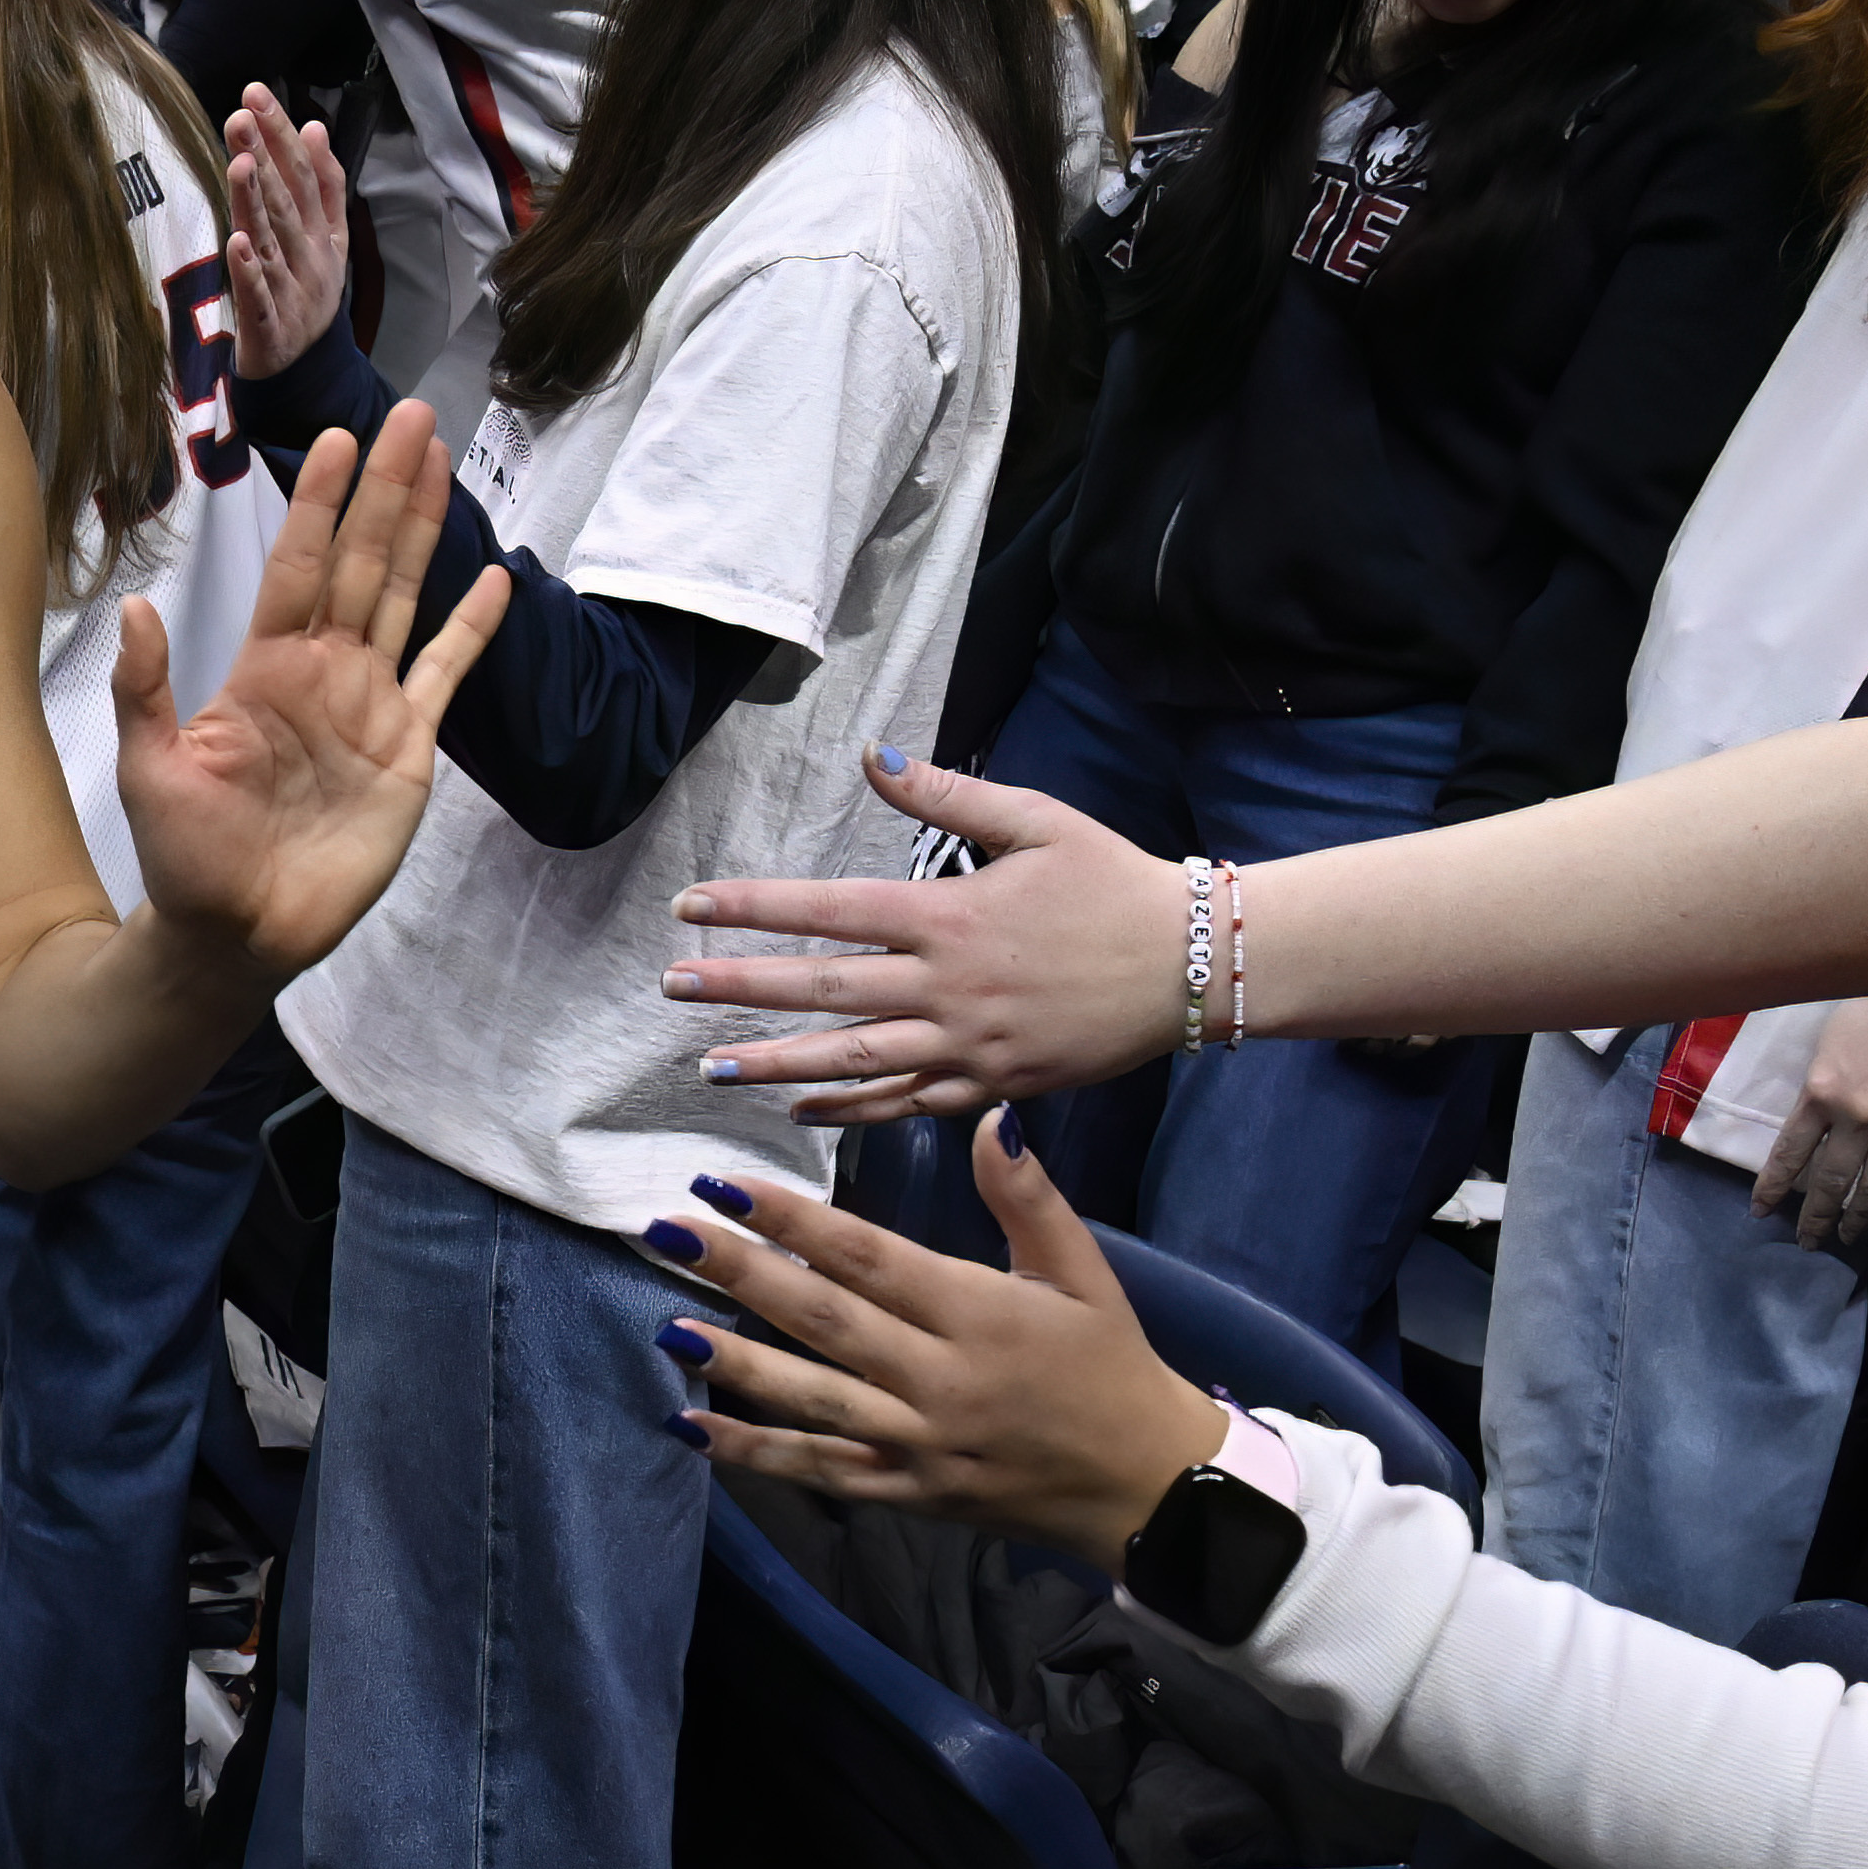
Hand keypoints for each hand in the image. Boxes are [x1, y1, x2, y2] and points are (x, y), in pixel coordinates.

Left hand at [111, 400, 509, 976]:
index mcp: (263, 666)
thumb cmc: (186, 855)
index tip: (338, 441)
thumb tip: (134, 608)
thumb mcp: (150, 768)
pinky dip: (470, 630)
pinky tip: (495, 583)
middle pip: (360, 561)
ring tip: (445, 467)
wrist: (236, 935)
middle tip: (415, 418)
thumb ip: (147, 688)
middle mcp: (321, 671)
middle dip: (387, 491)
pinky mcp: (407, 751)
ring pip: (403, 598)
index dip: (319, 503)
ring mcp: (369, 706)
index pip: (297, 564)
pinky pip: (445, 676)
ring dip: (426, 534)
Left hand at [219, 83, 349, 375]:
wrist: (309, 370)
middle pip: (286, 202)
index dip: (281, 134)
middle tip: (242, 115)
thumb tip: (315, 125)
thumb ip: (324, 184)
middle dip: (265, 157)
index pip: (303, 174)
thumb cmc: (308, 292)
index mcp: (323, 232)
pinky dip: (248, 273)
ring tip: (241, 163)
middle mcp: (309, 257)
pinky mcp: (270, 329)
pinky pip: (258, 298)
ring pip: (270, 242)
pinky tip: (237, 244)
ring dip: (256, 204)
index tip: (255, 94)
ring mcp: (292, 293)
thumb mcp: (327, 238)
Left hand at [667, 1111, 1236, 1574]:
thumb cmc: (1110, 1366)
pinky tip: (691, 1429)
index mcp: (981, 1314)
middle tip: (666, 1234)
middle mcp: (943, 1380)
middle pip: (826, 1322)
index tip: (726, 1186)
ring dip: (735, 1367)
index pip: (870, 1259)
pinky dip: (754, 1454)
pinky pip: (820, 1472)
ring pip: (813, 1401)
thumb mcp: (1084, 1274)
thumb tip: (993, 1119)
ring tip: (666, 1330)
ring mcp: (920, 1444)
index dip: (795, 1222)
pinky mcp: (907, 1493)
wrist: (1149, 1485)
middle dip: (741, 1276)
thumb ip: (1030, 1200)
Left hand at [668, 747, 1191, 1117]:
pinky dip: (852, 1110)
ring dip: (778, 1064)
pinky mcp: (995, 1086)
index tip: (689, 907)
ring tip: (711, 1066)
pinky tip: (801, 1109)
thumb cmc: (1113, 882)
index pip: (829, 911)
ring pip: (856, 1060)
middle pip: (825, 991)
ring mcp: (970, 1046)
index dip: (754, 909)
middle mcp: (949, 988)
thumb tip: (873, 758)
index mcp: (951, 917)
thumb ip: (948, 796)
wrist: (1196, 965)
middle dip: (741, 990)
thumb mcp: (1037, 821)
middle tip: (671, 989)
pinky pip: (909, 1105)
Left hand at [1752, 978, 1867, 1245]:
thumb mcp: (1828, 1040)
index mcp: (1820, 1093)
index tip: (1760, 1212)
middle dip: (1816, 1216)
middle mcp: (1858, 1116)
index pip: (1789, 1153)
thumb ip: (1820, 1086)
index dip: (1773, 1187)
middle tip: (1807, 1241)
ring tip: (1848, 1236)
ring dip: (1860, 1216)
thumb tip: (1814, 1120)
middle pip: (1831, 1180)